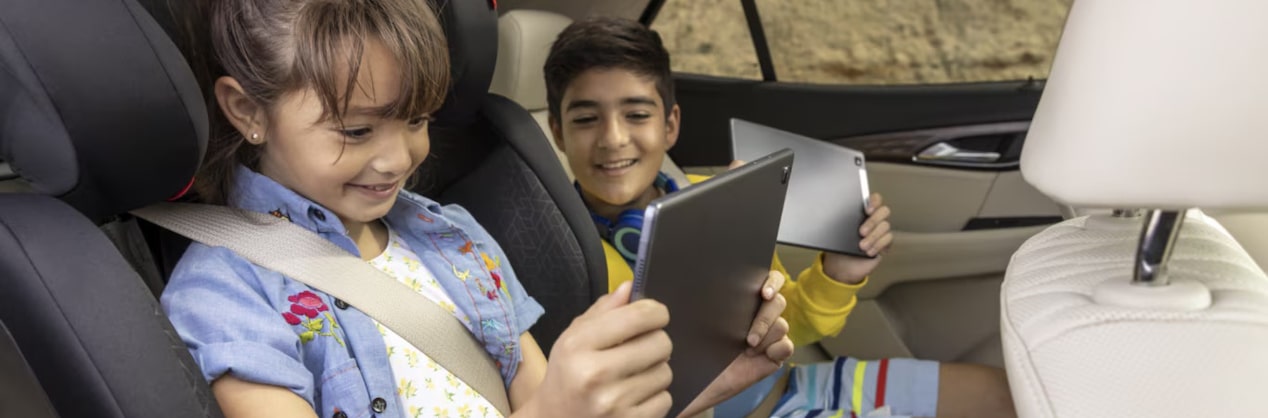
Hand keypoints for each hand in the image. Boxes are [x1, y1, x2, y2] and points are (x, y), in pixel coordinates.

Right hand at [523, 282, 671, 417]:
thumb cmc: (568, 373)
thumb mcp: (573, 338)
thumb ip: (603, 310)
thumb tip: (631, 287)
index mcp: (578, 345)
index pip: (638, 317)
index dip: (656, 312)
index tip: (656, 315)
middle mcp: (594, 374)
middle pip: (660, 343)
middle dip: (656, 341)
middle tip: (643, 347)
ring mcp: (613, 403)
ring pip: (665, 372)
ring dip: (656, 370)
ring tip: (635, 374)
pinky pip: (665, 399)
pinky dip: (655, 396)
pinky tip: (635, 395)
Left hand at [679, 271, 794, 416]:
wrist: (697, 385)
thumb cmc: (694, 352)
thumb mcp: (697, 324)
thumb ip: (706, 304)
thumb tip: (698, 290)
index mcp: (742, 302)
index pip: (769, 280)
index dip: (772, 282)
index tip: (764, 294)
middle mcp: (757, 317)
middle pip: (778, 302)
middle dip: (765, 317)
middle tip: (748, 338)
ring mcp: (767, 337)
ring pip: (782, 325)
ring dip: (766, 337)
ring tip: (748, 350)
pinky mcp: (773, 356)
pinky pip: (786, 346)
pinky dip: (778, 350)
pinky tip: (762, 357)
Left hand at [823, 192, 891, 283]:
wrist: (842, 266)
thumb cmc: (838, 246)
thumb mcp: (836, 232)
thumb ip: (841, 220)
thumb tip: (839, 212)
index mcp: (862, 211)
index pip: (875, 199)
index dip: (874, 201)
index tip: (867, 210)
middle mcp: (874, 219)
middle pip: (884, 211)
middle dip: (873, 221)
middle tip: (861, 232)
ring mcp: (881, 231)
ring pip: (885, 226)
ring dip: (873, 236)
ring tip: (861, 246)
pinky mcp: (885, 244)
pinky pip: (888, 240)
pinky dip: (878, 245)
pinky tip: (868, 252)